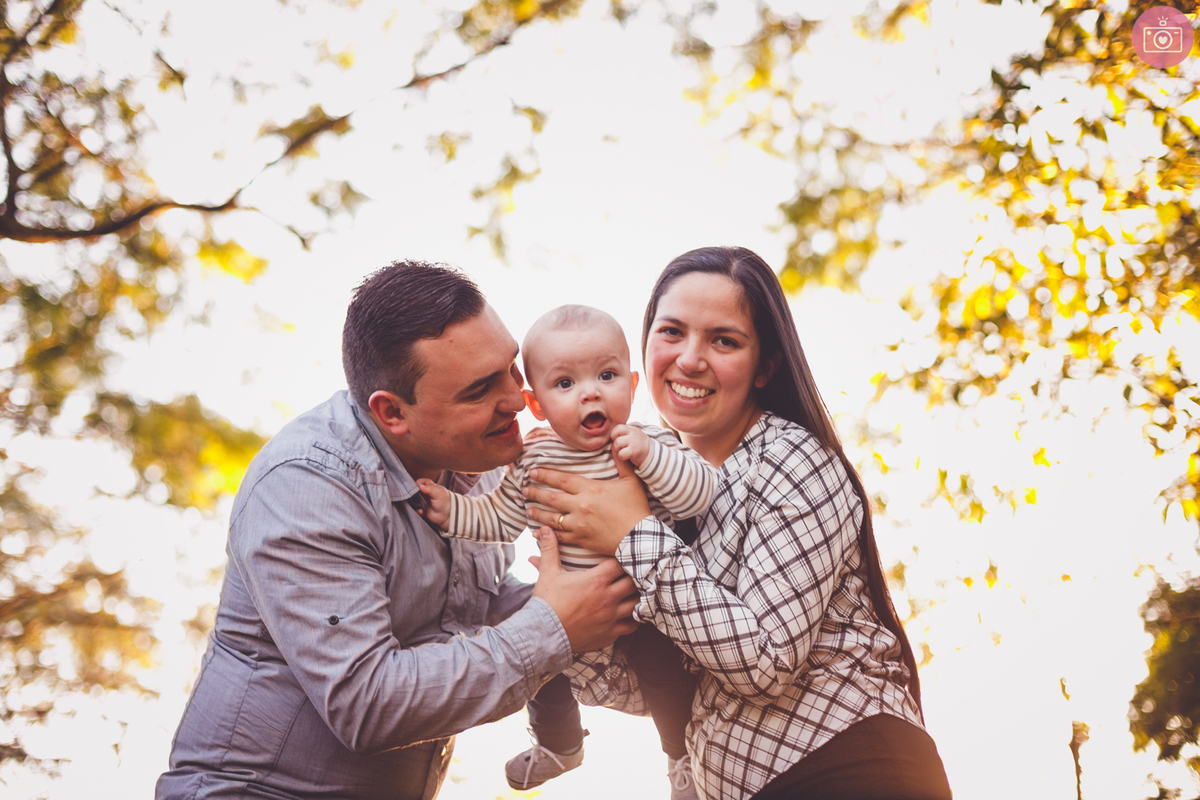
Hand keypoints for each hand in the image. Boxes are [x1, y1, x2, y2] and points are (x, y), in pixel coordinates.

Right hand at [414, 478, 450, 527]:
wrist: (448, 515)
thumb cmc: (445, 501)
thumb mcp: (438, 493)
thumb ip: (429, 489)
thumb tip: (419, 485)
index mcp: (429, 487)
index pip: (420, 482)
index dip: (417, 483)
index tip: (415, 487)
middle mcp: (424, 494)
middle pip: (414, 491)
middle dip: (412, 493)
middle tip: (412, 496)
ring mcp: (422, 502)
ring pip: (413, 500)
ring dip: (413, 503)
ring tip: (417, 504)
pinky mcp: (422, 510)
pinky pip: (415, 510)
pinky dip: (417, 510)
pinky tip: (421, 511)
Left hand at [523, 459, 651, 555]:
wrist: (640, 537)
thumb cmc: (636, 508)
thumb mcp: (631, 481)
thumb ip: (622, 462)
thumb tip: (617, 443)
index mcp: (590, 489)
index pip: (562, 479)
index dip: (545, 475)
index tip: (533, 472)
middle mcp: (580, 506)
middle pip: (552, 498)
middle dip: (536, 492)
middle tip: (524, 489)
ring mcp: (579, 524)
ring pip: (551, 518)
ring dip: (537, 513)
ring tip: (527, 509)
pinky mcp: (581, 539)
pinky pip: (558, 537)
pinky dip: (545, 534)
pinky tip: (536, 532)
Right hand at [530, 528, 638, 651]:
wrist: (543, 635)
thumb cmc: (546, 603)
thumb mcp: (548, 574)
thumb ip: (550, 549)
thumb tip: (545, 530)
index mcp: (595, 581)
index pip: (621, 563)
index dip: (623, 558)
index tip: (621, 557)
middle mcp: (607, 598)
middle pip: (634, 582)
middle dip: (633, 576)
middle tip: (631, 572)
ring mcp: (611, 618)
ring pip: (637, 604)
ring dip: (636, 597)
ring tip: (634, 592)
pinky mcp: (610, 634)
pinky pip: (631, 626)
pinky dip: (633, 619)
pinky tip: (629, 614)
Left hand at [610, 424, 650, 468]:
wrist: (651, 454)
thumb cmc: (638, 445)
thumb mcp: (633, 434)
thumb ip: (624, 432)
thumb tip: (610, 432)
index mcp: (631, 429)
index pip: (618, 427)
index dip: (614, 434)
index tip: (618, 439)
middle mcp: (633, 433)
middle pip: (615, 435)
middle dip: (615, 442)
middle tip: (620, 447)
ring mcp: (634, 442)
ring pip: (617, 443)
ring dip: (618, 450)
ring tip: (624, 451)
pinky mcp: (634, 451)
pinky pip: (621, 453)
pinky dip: (622, 457)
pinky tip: (626, 457)